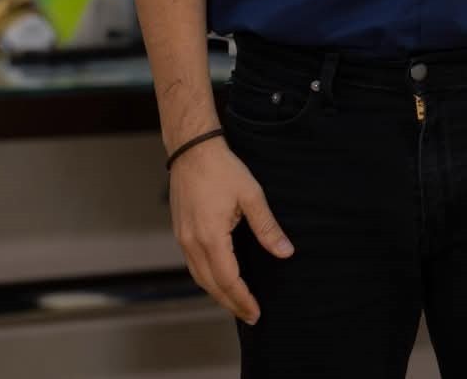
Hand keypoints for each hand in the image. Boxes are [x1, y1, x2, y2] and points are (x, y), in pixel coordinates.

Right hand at [169, 134, 293, 322]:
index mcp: (210, 237)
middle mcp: (192, 243)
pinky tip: (220, 279)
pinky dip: (208, 278)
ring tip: (237, 303)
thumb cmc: (223, 169)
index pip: (228, 279)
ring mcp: (183, 239)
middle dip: (231, 303)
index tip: (256, 312)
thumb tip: (285, 252)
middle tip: (250, 315)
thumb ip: (267, 228)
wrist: (192, 151)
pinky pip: (194, 265)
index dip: (243, 298)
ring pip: (199, 277)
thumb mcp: (252, 197)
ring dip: (218, 293)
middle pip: (211, 285)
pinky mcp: (181, 232)